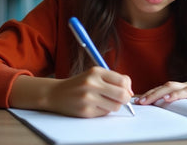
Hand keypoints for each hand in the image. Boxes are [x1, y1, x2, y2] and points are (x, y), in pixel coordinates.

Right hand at [10, 67, 132, 117]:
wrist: (56, 93)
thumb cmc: (81, 83)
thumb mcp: (95, 74)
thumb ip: (113, 79)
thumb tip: (130, 92)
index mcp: (96, 72)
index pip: (123, 80)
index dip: (128, 87)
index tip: (126, 90)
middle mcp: (92, 84)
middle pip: (122, 95)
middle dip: (126, 98)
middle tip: (122, 99)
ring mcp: (88, 98)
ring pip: (115, 106)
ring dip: (114, 105)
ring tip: (106, 101)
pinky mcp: (85, 112)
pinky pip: (105, 113)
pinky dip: (104, 110)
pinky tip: (96, 106)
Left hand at [134, 76, 186, 104]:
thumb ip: (184, 101)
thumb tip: (171, 107)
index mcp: (182, 87)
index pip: (162, 89)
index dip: (150, 93)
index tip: (137, 100)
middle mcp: (183, 84)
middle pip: (162, 87)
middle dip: (148, 94)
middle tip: (136, 102)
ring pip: (169, 88)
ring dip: (156, 94)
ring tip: (145, 101)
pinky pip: (184, 92)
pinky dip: (174, 95)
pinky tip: (166, 99)